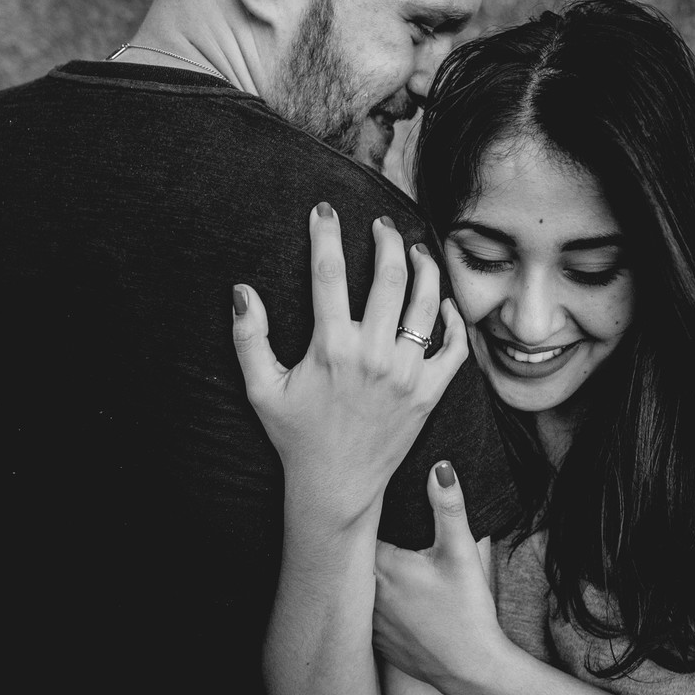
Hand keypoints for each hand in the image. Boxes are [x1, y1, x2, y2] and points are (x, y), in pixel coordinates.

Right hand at [232, 203, 468, 521]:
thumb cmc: (295, 436)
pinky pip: (454, 347)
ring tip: (416, 250)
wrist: (337, 485)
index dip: (326, 233)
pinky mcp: (429, 393)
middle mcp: (374, 355)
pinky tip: (443, 302)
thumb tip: (241, 290)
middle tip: (381, 225)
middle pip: (389, 277)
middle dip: (386, 240)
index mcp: (332, 348)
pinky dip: (453, 319)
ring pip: (427, 303)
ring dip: (424, 268)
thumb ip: (249, 338)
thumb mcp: (261, 389)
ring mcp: (407, 374)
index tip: (324, 209)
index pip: (328, 273)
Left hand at [374, 462, 504, 694]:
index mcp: (382, 567)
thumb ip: (449, 508)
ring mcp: (368, 622)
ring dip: (358, 574)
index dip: (356, 514)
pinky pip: (361, 614)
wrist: (473, 670)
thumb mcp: (461, 553)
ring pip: (353, 588)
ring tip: (365, 554)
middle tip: (359, 519)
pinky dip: (366, 602)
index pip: (354, 531)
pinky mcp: (377, 642)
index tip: (358, 498)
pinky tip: (382, 596)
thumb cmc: (468, 612)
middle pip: (350, 558)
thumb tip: (440, 467)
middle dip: (355, 540)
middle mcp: (365, 595)